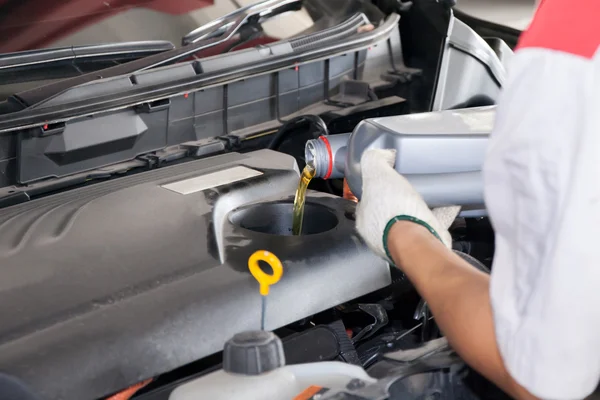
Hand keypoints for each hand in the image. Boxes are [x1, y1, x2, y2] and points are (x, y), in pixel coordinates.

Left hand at [355, 149, 458, 263]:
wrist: (417, 240)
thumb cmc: (392, 210)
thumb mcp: (375, 174)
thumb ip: (374, 161)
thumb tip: (383, 154)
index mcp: (366, 219)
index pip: (367, 199)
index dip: (375, 185)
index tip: (388, 174)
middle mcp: (382, 234)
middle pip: (390, 209)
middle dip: (399, 196)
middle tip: (410, 181)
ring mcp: (404, 242)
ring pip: (412, 218)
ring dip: (421, 205)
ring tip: (431, 189)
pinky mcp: (425, 242)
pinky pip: (436, 222)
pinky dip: (444, 210)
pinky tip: (451, 199)